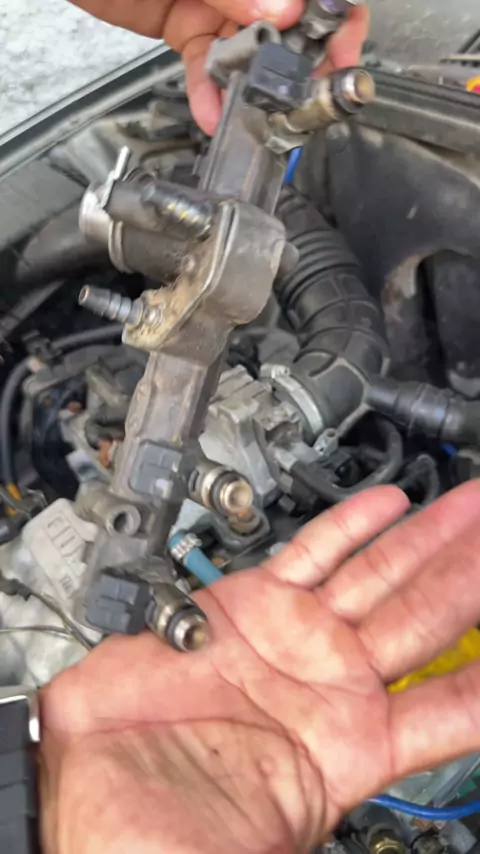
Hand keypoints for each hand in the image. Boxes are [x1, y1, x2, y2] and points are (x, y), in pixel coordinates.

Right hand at [41, 481, 479, 853]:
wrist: (82, 779)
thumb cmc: (154, 829)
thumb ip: (304, 836)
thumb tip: (387, 849)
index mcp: (349, 748)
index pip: (449, 708)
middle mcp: (330, 683)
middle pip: (425, 617)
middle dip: (470, 575)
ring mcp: (293, 635)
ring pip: (380, 574)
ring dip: (428, 541)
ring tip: (470, 507)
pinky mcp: (249, 602)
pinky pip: (312, 553)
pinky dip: (350, 525)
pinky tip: (388, 503)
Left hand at [69, 0, 368, 132]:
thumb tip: (284, 11)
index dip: (339, 18)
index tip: (343, 52)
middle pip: (291, 23)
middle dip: (297, 65)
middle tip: (297, 97)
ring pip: (249, 50)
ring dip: (250, 87)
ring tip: (252, 115)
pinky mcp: (186, 25)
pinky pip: (208, 63)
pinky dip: (210, 92)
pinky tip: (212, 112)